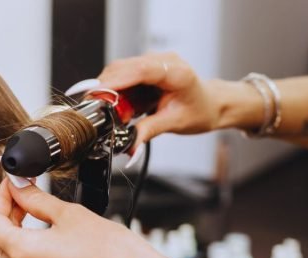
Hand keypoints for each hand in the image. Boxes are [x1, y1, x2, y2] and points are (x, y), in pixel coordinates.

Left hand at [0, 179, 183, 257]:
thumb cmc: (114, 253)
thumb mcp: (70, 214)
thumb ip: (36, 199)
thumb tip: (18, 187)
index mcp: (22, 253)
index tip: (13, 187)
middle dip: (0, 219)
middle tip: (21, 202)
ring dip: (7, 244)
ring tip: (31, 225)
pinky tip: (40, 251)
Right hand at [98, 52, 243, 148]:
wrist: (211, 104)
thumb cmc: (200, 110)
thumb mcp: (175, 123)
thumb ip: (149, 131)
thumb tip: (129, 145)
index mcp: (176, 72)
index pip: (140, 70)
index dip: (116, 80)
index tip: (96, 93)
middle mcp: (163, 61)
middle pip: (124, 68)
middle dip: (107, 89)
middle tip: (100, 112)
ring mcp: (154, 62)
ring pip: (120, 71)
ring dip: (112, 93)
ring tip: (118, 115)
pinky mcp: (146, 68)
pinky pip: (124, 76)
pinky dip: (118, 93)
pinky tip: (126, 108)